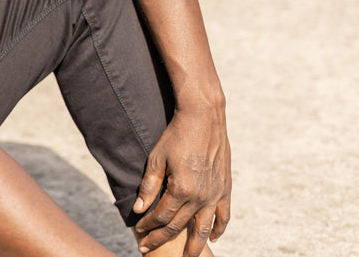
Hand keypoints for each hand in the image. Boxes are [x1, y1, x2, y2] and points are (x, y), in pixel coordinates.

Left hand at [132, 104, 230, 255]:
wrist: (203, 119)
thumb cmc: (176, 136)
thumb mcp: (156, 159)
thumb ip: (149, 186)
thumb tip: (139, 209)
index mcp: (181, 189)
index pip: (161, 216)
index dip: (148, 226)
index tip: (139, 232)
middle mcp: (201, 196)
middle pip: (179, 227)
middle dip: (161, 239)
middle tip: (149, 249)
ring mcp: (215, 194)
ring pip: (204, 229)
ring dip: (194, 246)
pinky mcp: (225, 189)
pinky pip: (224, 216)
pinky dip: (219, 229)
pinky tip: (213, 238)